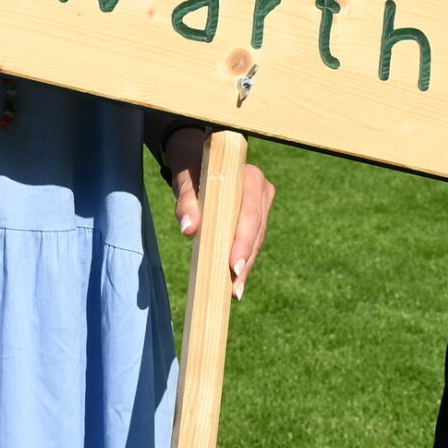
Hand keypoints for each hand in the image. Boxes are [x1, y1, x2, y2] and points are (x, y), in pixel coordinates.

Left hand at [163, 124, 276, 299]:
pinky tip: (235, 284)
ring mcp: (262, 204)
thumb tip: (188, 229)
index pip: (250, 215)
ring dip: (245, 266)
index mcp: (249, 177)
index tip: (234, 266)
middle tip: (233, 290)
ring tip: (233, 293)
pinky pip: (251, 241)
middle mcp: (262, 190)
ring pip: (256, 240)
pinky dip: (242, 260)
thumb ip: (186, 201)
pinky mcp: (256, 216)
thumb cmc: (191, 165)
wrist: (197, 155)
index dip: (243, 242)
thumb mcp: (185, 179)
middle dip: (244, 261)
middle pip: (256, 232)